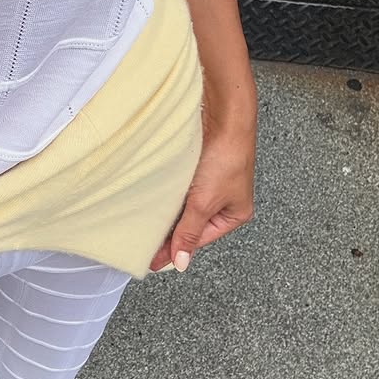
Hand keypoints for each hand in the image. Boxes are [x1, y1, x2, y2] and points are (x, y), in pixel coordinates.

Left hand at [149, 80, 257, 272]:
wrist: (223, 116)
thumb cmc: (226, 157)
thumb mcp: (204, 203)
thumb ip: (190, 232)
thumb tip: (181, 262)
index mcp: (235, 214)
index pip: (200, 239)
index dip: (175, 249)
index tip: (151, 260)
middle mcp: (225, 199)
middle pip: (191, 223)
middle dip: (170, 231)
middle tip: (143, 245)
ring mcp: (211, 182)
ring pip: (184, 205)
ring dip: (167, 212)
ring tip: (145, 224)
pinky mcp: (198, 166)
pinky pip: (180, 187)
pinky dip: (167, 194)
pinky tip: (152, 198)